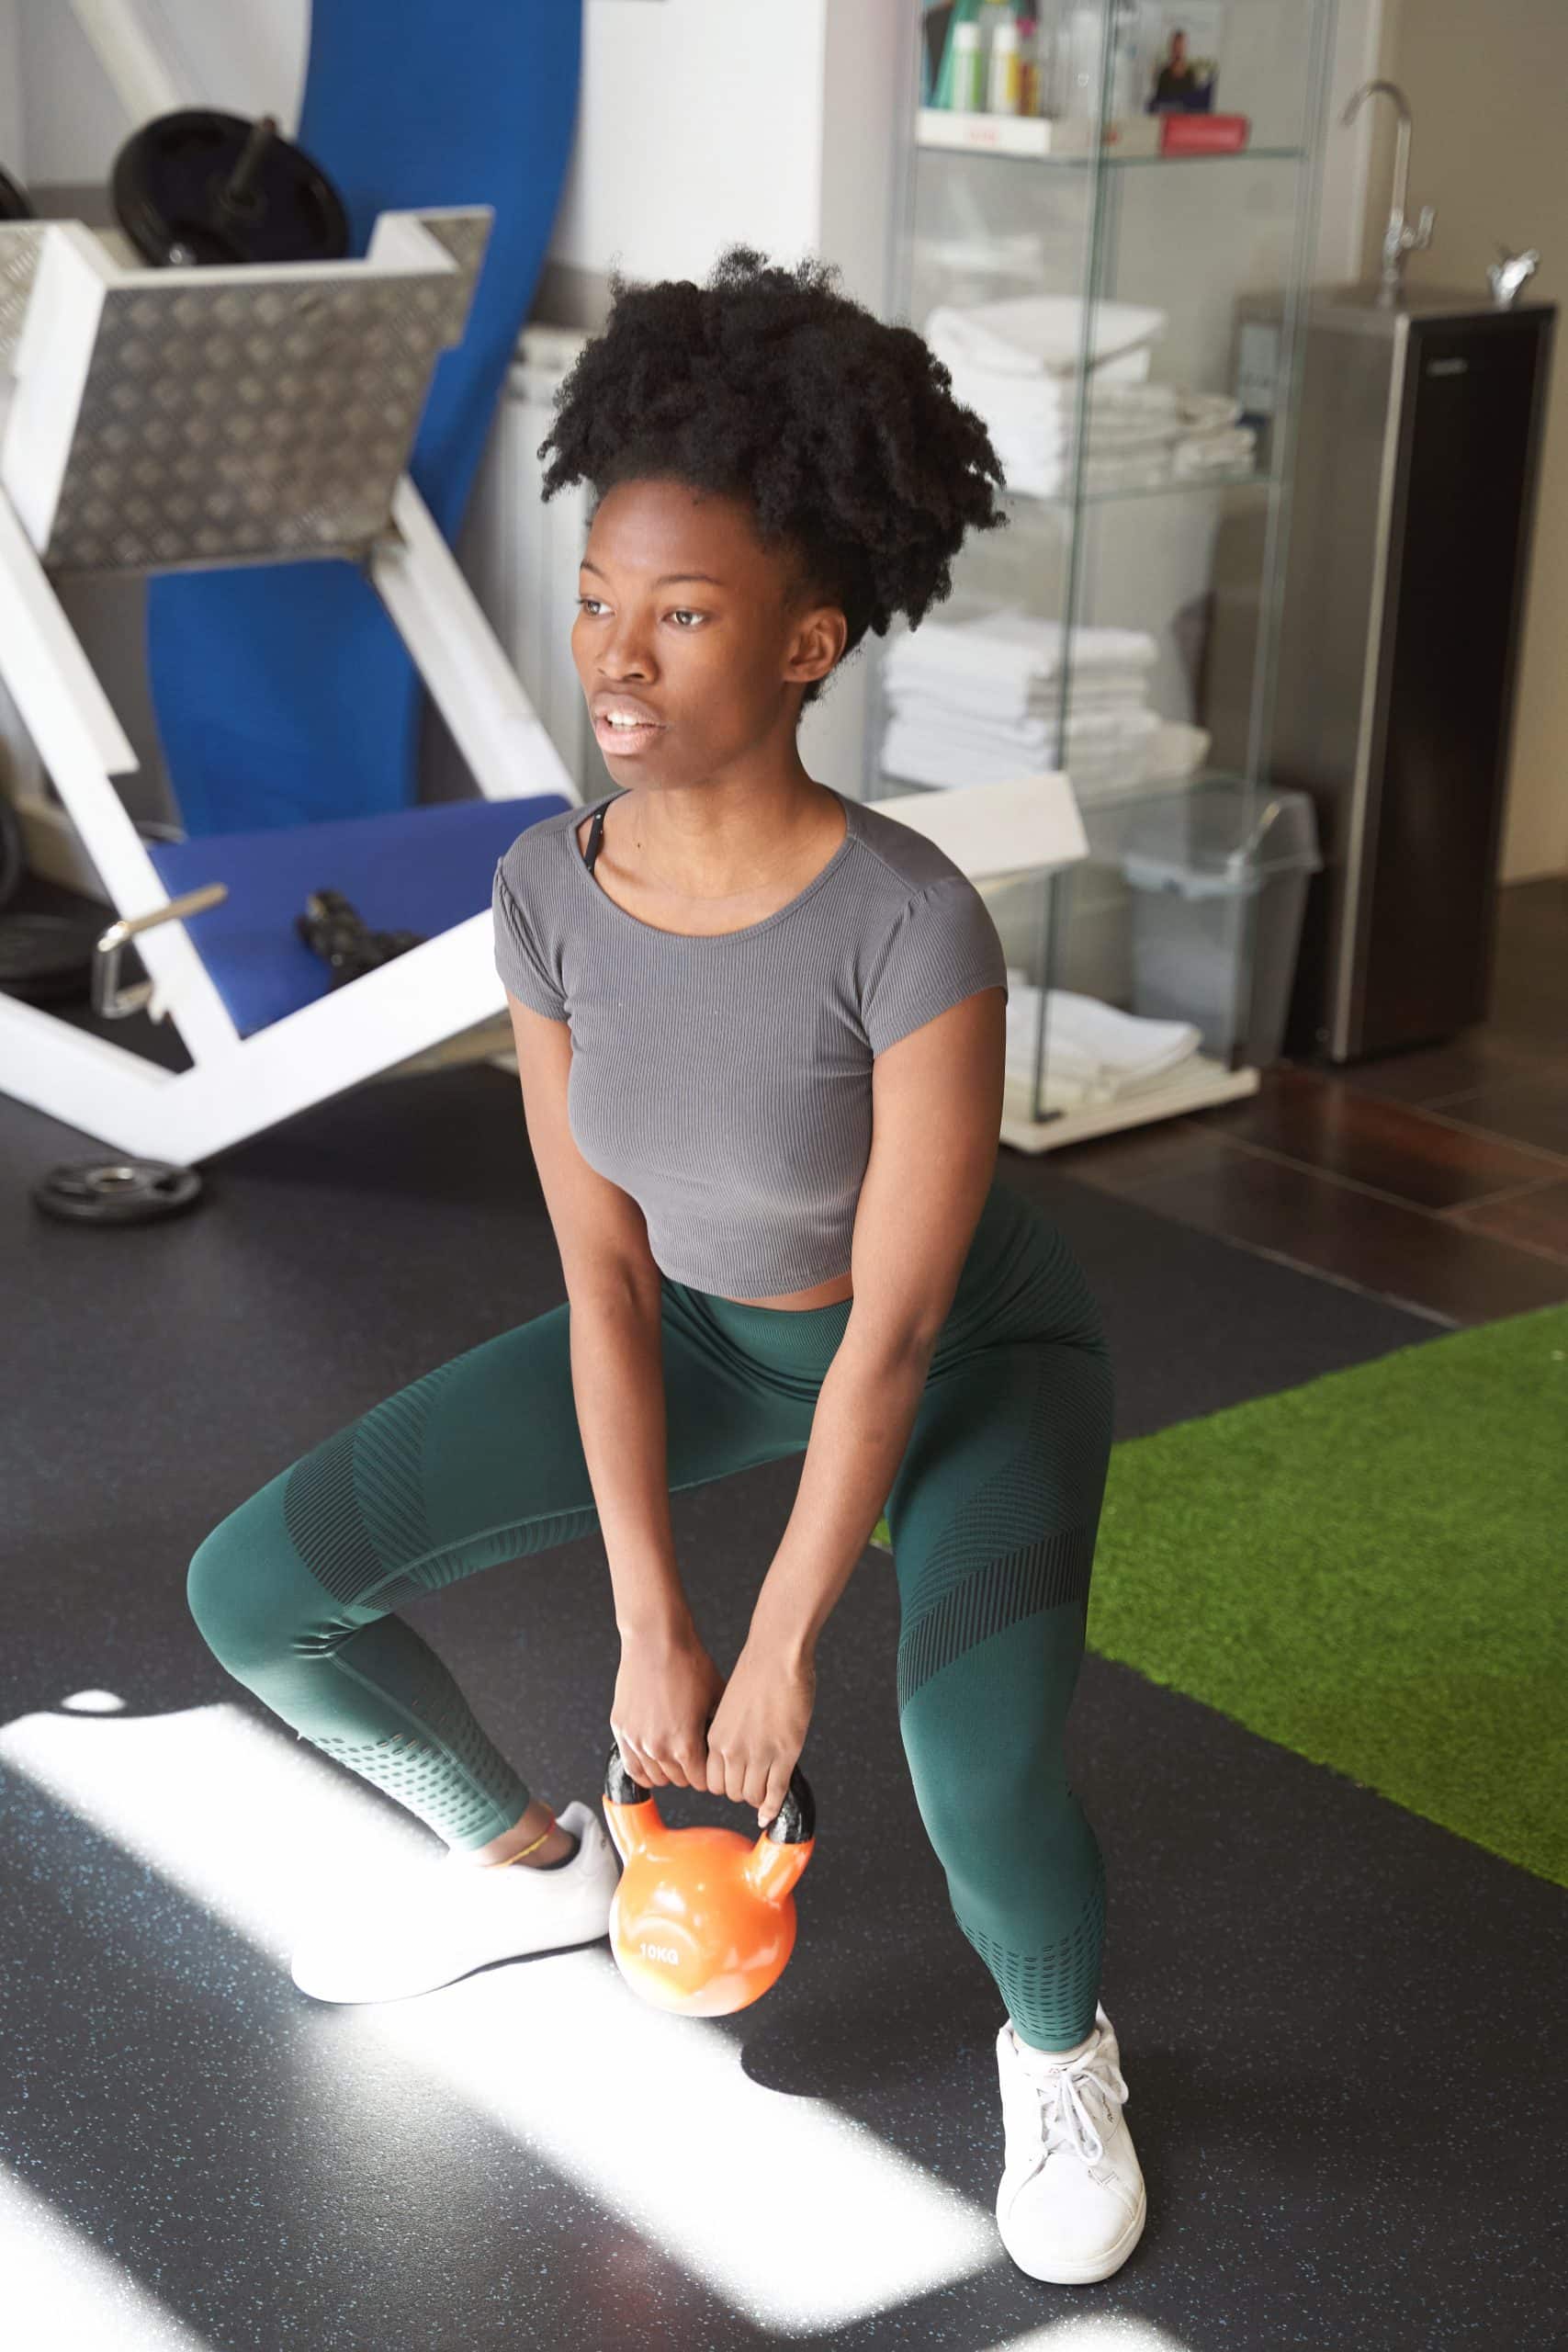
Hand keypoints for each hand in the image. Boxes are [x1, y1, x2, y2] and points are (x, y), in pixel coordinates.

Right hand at [611, 1623, 725, 1793]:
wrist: (655, 1640)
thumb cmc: (687, 1662)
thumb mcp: (716, 1698)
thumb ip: (718, 1730)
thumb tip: (725, 1745)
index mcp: (685, 1746)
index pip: (701, 1782)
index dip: (711, 1774)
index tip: (713, 1766)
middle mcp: (658, 1749)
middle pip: (679, 1781)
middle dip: (691, 1771)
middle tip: (697, 1756)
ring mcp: (636, 1741)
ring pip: (655, 1778)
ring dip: (668, 1771)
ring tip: (677, 1755)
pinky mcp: (621, 1730)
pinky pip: (631, 1766)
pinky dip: (644, 1769)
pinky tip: (653, 1761)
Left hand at [704, 1636, 815, 1828]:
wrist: (777, 1655)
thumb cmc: (756, 1670)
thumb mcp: (729, 1706)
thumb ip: (728, 1730)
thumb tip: (735, 1747)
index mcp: (715, 1736)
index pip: (711, 1780)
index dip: (725, 1785)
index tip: (734, 1782)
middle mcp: (732, 1750)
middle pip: (731, 1792)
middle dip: (742, 1792)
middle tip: (753, 1785)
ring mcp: (758, 1754)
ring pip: (753, 1795)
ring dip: (759, 1798)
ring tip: (766, 1791)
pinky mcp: (784, 1754)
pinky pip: (776, 1791)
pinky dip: (774, 1805)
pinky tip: (773, 1811)